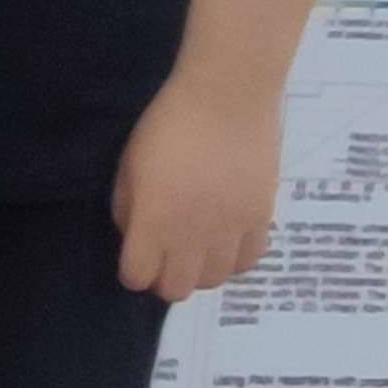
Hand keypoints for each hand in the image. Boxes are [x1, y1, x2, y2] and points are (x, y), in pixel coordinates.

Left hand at [110, 75, 281, 299]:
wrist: (227, 97)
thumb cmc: (168, 124)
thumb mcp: (129, 164)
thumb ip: (126, 207)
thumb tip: (134, 236)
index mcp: (154, 222)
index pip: (137, 277)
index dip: (133, 271)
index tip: (136, 255)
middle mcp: (192, 236)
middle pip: (176, 290)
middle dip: (164, 278)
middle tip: (164, 255)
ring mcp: (230, 231)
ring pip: (214, 281)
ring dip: (200, 270)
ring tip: (197, 247)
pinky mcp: (261, 219)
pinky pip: (248, 261)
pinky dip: (233, 259)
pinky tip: (225, 239)